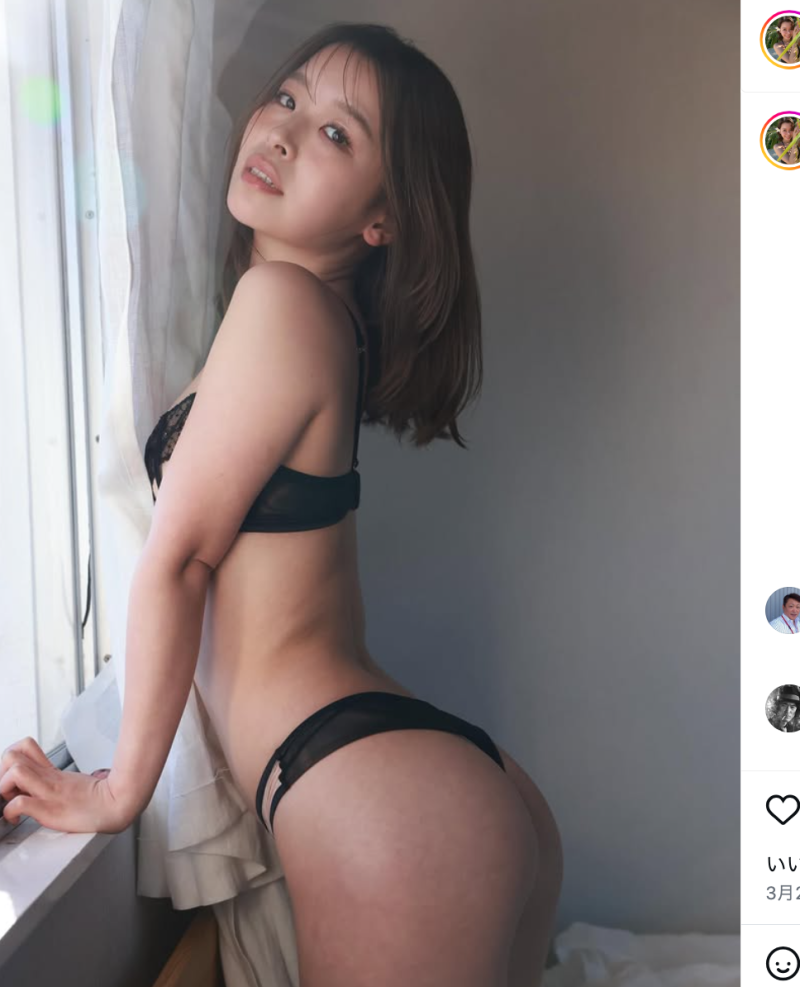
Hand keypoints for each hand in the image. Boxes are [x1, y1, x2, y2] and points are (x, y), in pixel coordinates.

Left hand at [0, 738, 132, 833]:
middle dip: (1, 772)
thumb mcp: (71, 780)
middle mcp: (46, 779)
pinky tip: (16, 817)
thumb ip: (55, 777)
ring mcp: (47, 792)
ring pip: (14, 773)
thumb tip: (42, 779)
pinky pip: (20, 803)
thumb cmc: (96, 798)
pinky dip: (10, 811)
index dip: (9, 761)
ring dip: (3, 787)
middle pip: (11, 756)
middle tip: (7, 788)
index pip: (23, 748)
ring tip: (9, 799)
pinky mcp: (48, 810)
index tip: (10, 779)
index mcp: (50, 772)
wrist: (115, 805)